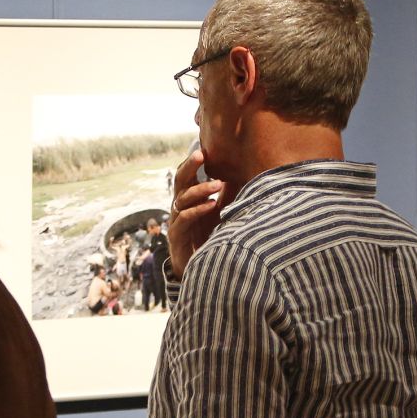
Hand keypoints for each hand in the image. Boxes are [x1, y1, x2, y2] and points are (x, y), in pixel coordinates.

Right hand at [165, 148, 222, 280]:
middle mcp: (179, 207)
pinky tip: (211, 205)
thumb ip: (222, 196)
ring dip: (201, 190)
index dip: (192, 162)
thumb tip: (240, 175)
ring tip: (217, 184)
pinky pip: (184, 219)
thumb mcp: (217, 214)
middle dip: (190, 166)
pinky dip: (197, 211)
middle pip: (180, 181)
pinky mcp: (176, 236)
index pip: (186, 175)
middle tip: (200, 154)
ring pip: (183, 199)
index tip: (204, 149)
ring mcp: (176, 221)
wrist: (194, 268)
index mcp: (187, 199)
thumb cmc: (206, 237)